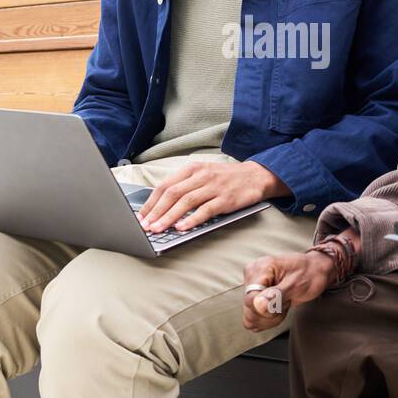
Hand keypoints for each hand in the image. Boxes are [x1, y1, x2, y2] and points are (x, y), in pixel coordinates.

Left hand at [137, 160, 290, 231]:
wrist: (256, 176)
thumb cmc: (226, 178)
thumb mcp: (203, 174)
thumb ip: (185, 185)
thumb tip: (161, 205)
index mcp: (192, 168)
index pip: (165, 185)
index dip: (151, 202)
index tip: (141, 216)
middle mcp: (201, 175)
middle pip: (172, 193)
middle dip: (156, 211)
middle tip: (145, 226)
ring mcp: (214, 187)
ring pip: (186, 202)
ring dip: (169, 217)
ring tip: (159, 229)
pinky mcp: (225, 199)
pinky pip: (205, 210)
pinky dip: (191, 220)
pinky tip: (181, 228)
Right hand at [242, 251, 336, 331]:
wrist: (315, 271)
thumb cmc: (309, 274)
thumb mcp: (297, 284)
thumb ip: (277, 295)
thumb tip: (259, 305)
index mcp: (261, 268)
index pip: (251, 299)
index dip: (266, 310)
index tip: (283, 306)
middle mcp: (252, 275)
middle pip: (249, 309)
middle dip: (269, 314)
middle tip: (286, 303)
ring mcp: (252, 285)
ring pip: (250, 316)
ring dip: (269, 318)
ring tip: (283, 304)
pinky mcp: (255, 295)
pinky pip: (253, 316)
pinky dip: (267, 318)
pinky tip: (277, 309)